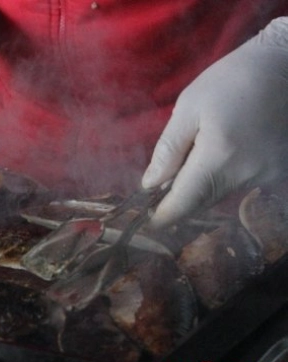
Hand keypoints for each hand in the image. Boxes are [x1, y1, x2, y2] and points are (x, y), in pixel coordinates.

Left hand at [142, 17, 287, 227]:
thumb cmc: (233, 78)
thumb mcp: (189, 107)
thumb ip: (169, 150)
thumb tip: (150, 184)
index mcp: (219, 156)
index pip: (185, 203)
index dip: (164, 215)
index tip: (148, 220)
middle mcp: (247, 173)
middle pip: (203, 202)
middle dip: (180, 198)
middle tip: (163, 183)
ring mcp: (268, 174)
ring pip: (222, 193)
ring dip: (204, 184)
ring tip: (200, 151)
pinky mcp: (281, 170)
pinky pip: (243, 183)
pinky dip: (227, 175)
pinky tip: (227, 148)